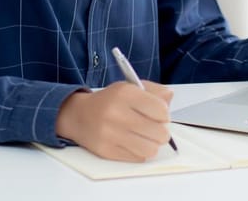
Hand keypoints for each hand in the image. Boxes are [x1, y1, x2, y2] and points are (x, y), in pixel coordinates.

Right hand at [55, 81, 173, 161]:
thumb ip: (154, 92)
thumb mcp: (131, 87)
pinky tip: (133, 142)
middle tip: (154, 128)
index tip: (159, 115)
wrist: (78, 115)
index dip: (164, 115)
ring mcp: (110, 134)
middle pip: (160, 132)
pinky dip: (140, 152)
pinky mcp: (106, 151)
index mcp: (125, 93)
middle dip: (161, 131)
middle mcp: (116, 113)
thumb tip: (169, 99)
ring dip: (152, 144)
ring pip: (151, 149)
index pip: (161, 110)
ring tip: (145, 137)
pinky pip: (138, 158)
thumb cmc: (110, 102)